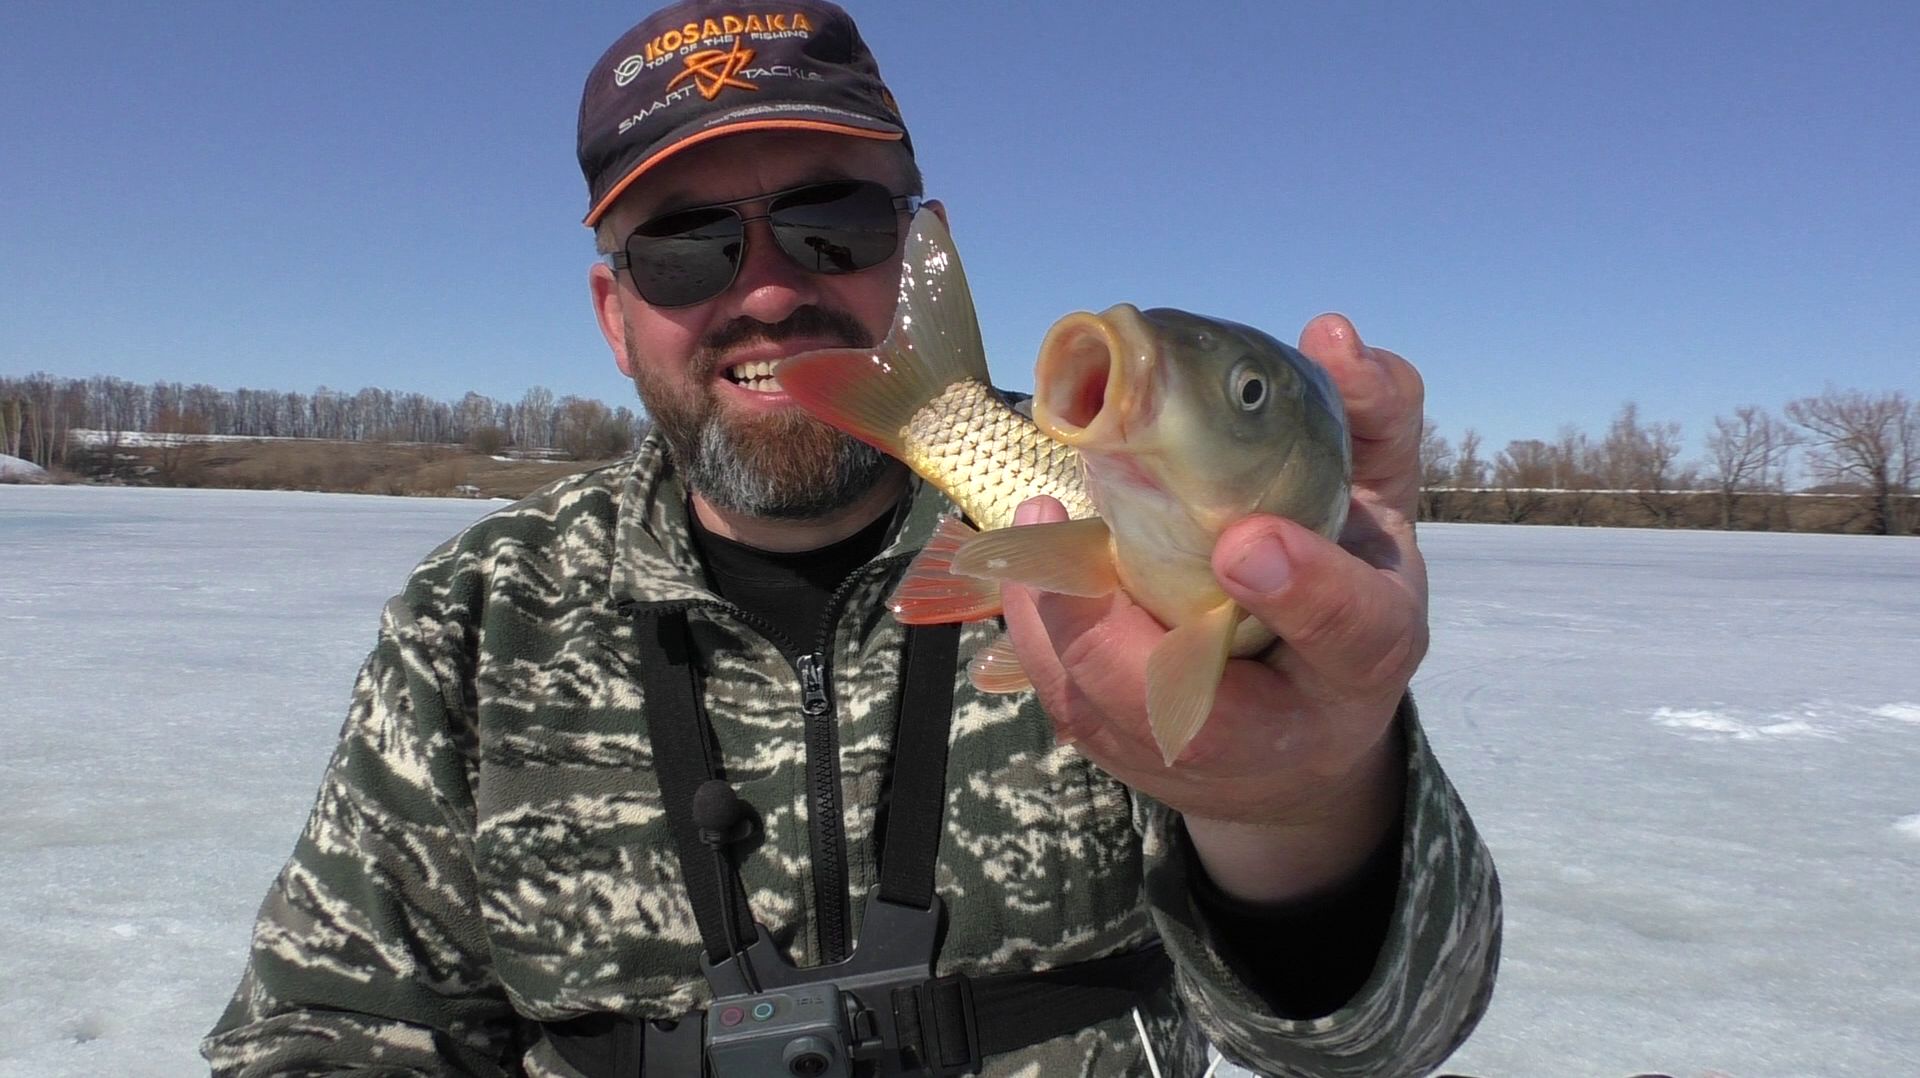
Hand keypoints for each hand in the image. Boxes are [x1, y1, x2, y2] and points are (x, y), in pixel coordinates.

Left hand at [997, 313, 1426, 900]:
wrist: (1300, 741)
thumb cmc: (1343, 600)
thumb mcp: (1379, 512)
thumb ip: (1371, 421)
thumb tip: (1330, 333)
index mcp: (1366, 657)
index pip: (1353, 632)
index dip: (1305, 590)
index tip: (1246, 540)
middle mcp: (1282, 728)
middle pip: (1199, 708)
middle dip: (1115, 632)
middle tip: (1068, 517)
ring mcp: (1194, 755)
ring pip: (1106, 710)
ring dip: (1054, 621)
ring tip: (1034, 519)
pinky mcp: (1127, 751)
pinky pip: (1067, 701)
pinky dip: (1038, 630)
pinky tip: (1026, 560)